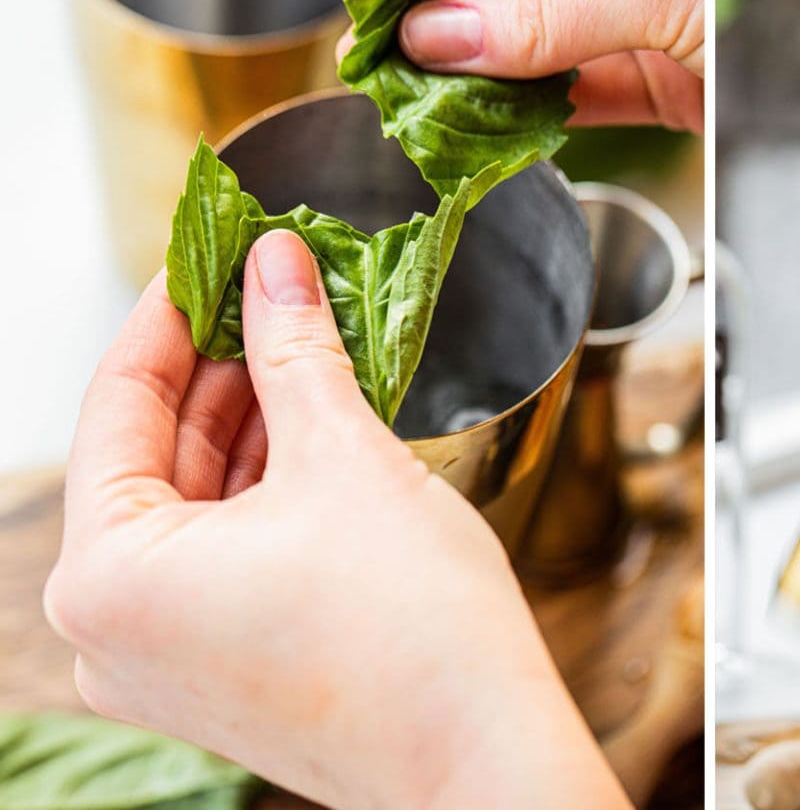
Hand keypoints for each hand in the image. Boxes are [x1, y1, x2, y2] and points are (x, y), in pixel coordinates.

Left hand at [45, 231, 629, 809]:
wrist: (483, 753)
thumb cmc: (414, 634)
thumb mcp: (344, 457)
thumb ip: (294, 349)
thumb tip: (276, 265)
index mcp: (106, 580)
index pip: (117, 404)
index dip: (172, 314)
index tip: (211, 254)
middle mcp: (110, 632)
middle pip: (153, 456)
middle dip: (221, 366)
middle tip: (271, 289)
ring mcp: (164, 661)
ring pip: (192, 505)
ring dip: (249, 424)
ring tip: (303, 346)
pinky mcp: (218, 673)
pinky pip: (219, 553)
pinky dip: (261, 488)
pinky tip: (311, 425)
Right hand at [343, 0, 702, 132]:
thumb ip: (554, 15)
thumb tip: (444, 37)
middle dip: (450, 10)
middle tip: (380, 54)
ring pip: (550, 29)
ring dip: (485, 71)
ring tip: (417, 98)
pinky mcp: (680, 72)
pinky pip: (594, 87)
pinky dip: (542, 112)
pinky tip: (486, 127)